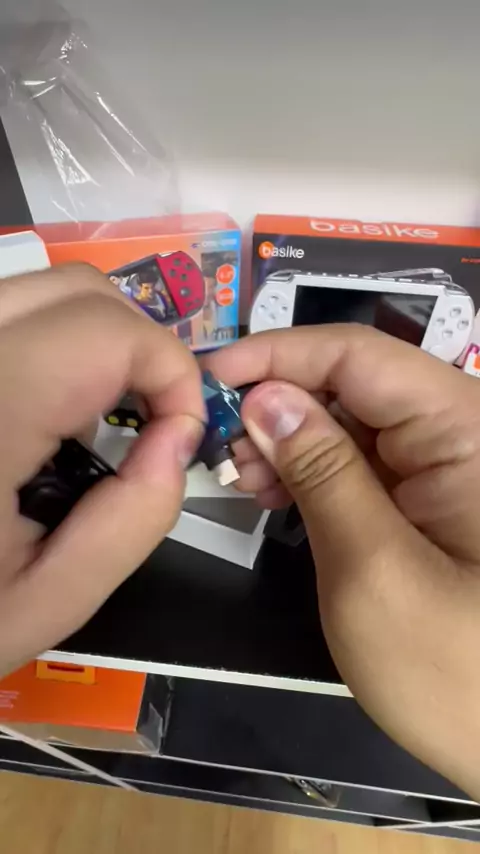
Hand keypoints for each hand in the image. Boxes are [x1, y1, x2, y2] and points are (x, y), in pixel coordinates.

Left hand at [0, 264, 203, 676]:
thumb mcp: (45, 602)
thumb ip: (131, 520)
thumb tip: (178, 438)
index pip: (107, 333)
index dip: (172, 371)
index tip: (180, 436)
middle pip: (77, 290)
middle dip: (140, 345)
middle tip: (152, 420)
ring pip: (37, 292)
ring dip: (96, 340)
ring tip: (97, 420)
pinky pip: (6, 318)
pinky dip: (52, 344)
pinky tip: (44, 412)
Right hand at [206, 325, 479, 799]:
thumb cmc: (454, 672)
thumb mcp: (370, 568)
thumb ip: (320, 471)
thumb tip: (263, 396)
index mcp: (467, 430)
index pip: (361, 355)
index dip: (279, 354)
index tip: (209, 376)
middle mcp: (463, 433)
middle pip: (358, 384)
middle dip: (280, 401)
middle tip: (216, 442)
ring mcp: (451, 470)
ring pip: (356, 422)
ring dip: (291, 438)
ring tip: (240, 474)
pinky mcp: (435, 503)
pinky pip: (367, 465)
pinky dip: (315, 472)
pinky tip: (273, 490)